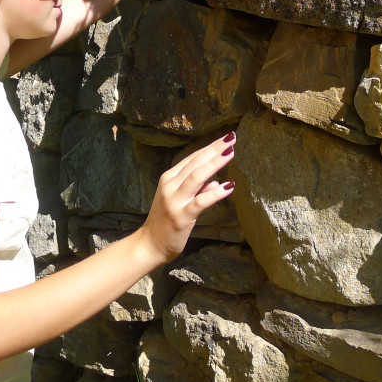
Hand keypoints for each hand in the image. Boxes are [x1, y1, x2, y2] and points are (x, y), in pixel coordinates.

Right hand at [137, 132, 236, 263]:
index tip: (224, 138)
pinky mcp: (182, 216)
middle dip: (214, 149)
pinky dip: (217, 193)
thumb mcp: (179, 200)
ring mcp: (175, 200)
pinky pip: (202, 201)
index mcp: (168, 178)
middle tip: (231, 138)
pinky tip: (230, 186)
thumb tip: (217, 182)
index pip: (192, 158)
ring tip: (231, 152)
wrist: (150, 244)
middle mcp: (170, 185)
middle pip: (196, 162)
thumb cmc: (165, 222)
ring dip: (215, 163)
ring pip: (197, 176)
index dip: (209, 147)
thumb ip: (197, 189)